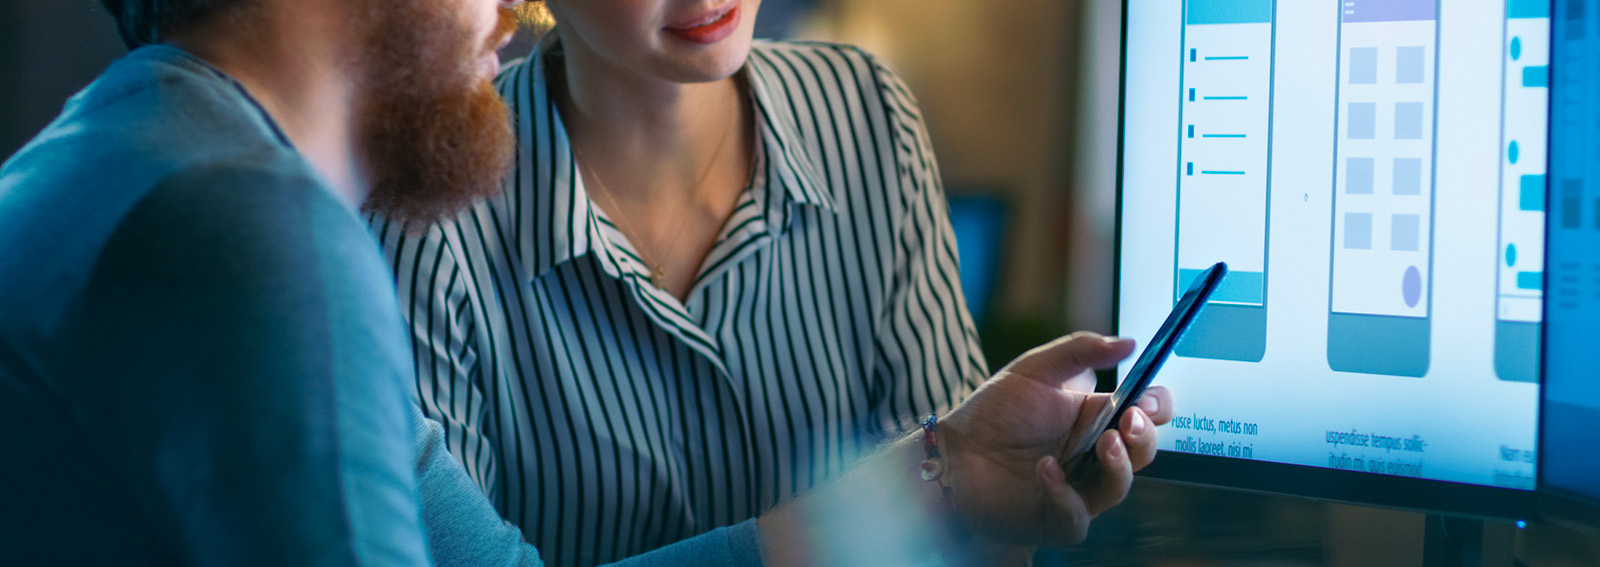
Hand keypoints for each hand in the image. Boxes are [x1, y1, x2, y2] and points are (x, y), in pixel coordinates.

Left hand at [939, 331, 1175, 549]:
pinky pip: (1075, 517)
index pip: (1145, 414)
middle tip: (1129, 422)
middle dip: (1144, 438)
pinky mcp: (1055, 519)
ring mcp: (1077, 490)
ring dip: (1118, 466)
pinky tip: (1044, 469)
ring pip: (1117, 488)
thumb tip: (1130, 342)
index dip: (1156, 408)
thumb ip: (1081, 350)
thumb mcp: (1036, 369)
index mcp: (1095, 418)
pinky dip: (1064, 494)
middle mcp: (1093, 456)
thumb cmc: (994, 411)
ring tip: (1102, 444)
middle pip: (1142, 453)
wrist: (952, 451)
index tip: (1147, 400)